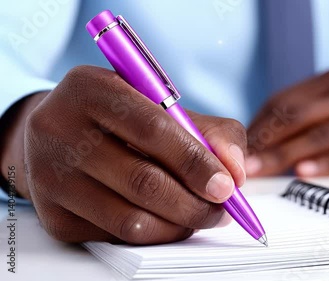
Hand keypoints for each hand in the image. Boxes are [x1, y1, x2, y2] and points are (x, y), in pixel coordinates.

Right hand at [22, 65, 246, 243]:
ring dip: (179, 225)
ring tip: (200, 215)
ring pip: (131, 219)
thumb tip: (236, 172)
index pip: (152, 128)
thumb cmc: (122, 119)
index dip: (195, 161)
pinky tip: (167, 221)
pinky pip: (116, 237)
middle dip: (195, 203)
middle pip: (143, 181)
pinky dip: (154, 234)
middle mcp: (59, 130)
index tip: (228, 186)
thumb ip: (211, 132)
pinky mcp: (53, 215)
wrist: (59, 135)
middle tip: (221, 209)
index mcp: (91, 89)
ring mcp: (50, 177)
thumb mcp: (162, 106)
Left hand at [246, 70, 328, 176]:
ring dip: (284, 155)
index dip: (257, 125)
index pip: (283, 102)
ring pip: (319, 135)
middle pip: (295, 117)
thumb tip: (265, 140)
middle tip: (238, 163)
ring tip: (258, 170)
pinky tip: (304, 173)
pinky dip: (326, 164)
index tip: (236, 147)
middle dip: (263, 142)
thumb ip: (311, 113)